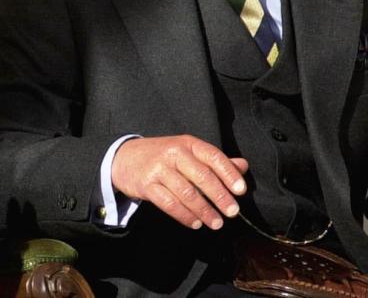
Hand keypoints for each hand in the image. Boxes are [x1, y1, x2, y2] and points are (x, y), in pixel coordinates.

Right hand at [111, 135, 248, 229]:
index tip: (241, 191)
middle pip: (201, 176)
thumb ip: (214, 161)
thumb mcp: (188, 152)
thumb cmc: (163, 156)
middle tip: (232, 213)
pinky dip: (183, 215)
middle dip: (219, 196)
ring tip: (216, 223)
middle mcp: (173, 153)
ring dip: (204, 210)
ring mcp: (158, 169)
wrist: (124, 157)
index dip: (228, 173)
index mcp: (187, 144)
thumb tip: (243, 166)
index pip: (213, 157)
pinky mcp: (146, 185)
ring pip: (186, 192)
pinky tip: (194, 223)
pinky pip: (168, 203)